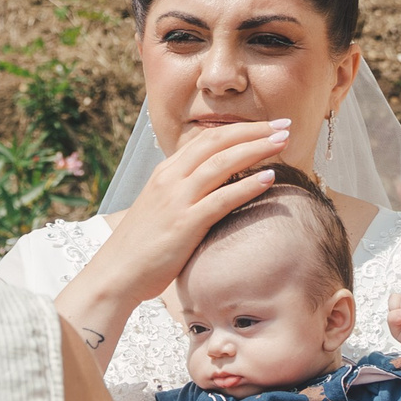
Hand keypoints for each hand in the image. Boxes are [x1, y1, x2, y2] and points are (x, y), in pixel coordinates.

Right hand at [90, 120, 293, 304]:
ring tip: (283, 143)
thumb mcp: (162, 209)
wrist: (116, 274)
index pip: (206, 139)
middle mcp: (170, 179)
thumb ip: (185, 194)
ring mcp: (177, 200)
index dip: (239, 129)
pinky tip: (270, 178)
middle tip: (284, 126)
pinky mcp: (184, 224)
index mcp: (165, 173)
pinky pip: (221, 199)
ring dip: (255, 149)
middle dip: (253, 131)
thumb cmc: (142, 248)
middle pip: (217, 142)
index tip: (267, 126)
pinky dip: (247, 185)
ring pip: (221, 163)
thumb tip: (214, 188)